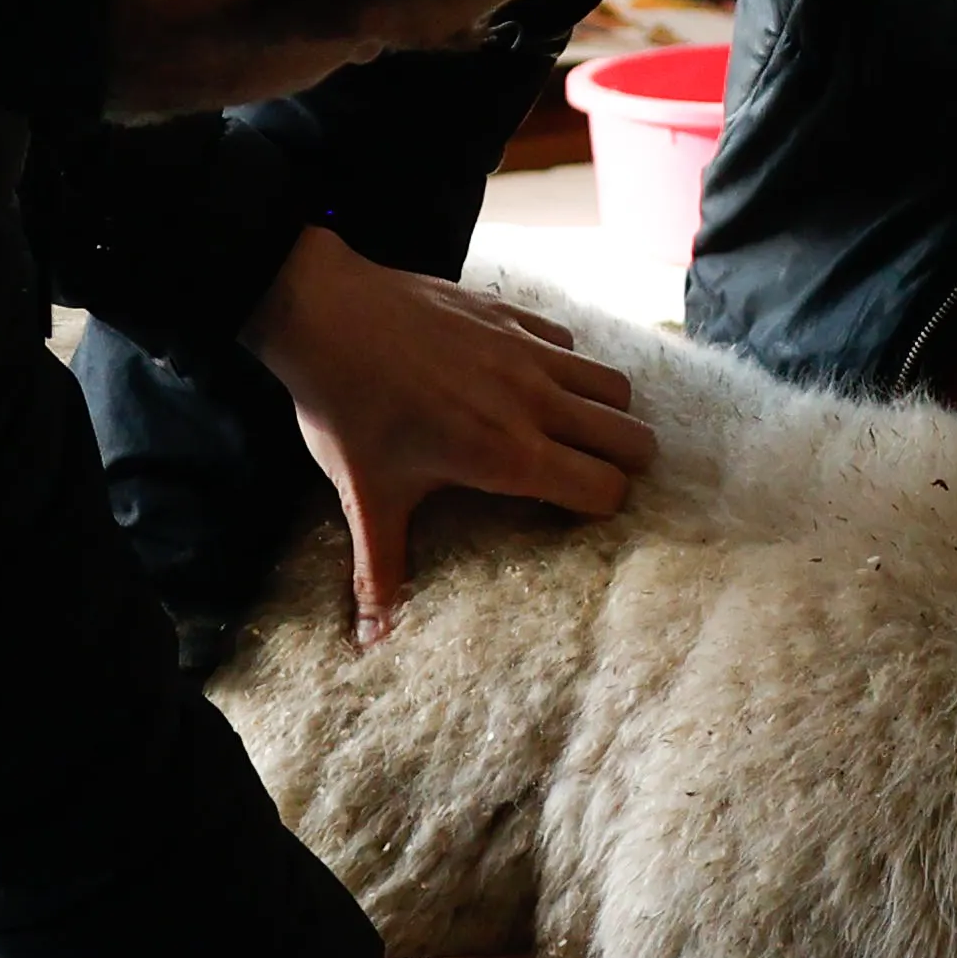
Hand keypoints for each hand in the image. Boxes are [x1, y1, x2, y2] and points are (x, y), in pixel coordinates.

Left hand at [246, 227, 659, 643]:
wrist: (324, 315)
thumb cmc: (348, 410)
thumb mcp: (366, 498)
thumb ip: (380, 573)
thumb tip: (370, 643)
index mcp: (510, 455)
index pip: (606, 489)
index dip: (603, 508)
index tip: (577, 515)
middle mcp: (535, 402)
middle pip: (632, 437)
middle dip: (623, 463)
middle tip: (590, 475)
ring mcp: (528, 352)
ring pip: (613, 384)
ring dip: (604, 412)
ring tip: (573, 429)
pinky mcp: (511, 314)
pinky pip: (568, 342)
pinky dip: (564, 364)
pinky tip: (527, 379)